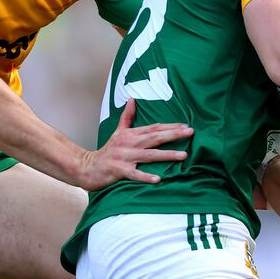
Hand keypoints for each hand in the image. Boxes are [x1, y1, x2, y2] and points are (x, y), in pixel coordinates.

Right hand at [77, 98, 192, 190]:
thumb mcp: (118, 131)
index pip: (154, 128)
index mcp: (131, 134)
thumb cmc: (108, 150)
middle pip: (154, 137)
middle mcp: (129, 143)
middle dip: (173, 135)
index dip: (170, 126)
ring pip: (149, 155)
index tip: (186, 125)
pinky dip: (146, 176)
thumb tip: (132, 99)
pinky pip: (134, 174)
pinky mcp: (119, 170)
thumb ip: (127, 116)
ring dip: (167, 155)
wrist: (90, 167)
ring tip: (183, 155)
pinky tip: (158, 179)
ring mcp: (125, 156)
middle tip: (190, 132)